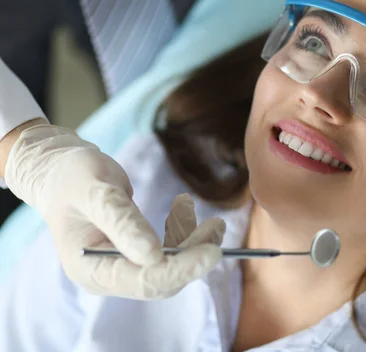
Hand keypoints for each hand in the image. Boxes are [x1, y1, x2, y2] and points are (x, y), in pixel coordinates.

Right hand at [5, 124, 223, 299]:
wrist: (61, 172)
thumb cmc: (72, 177)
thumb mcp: (96, 190)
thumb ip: (122, 222)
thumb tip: (153, 256)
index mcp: (91, 269)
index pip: (144, 281)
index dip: (181, 269)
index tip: (212, 252)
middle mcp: (107, 277)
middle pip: (162, 281)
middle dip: (193, 256)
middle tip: (218, 227)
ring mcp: (122, 268)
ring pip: (171, 269)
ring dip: (194, 245)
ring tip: (208, 218)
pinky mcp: (136, 255)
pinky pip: (170, 255)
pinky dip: (185, 236)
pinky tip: (188, 214)